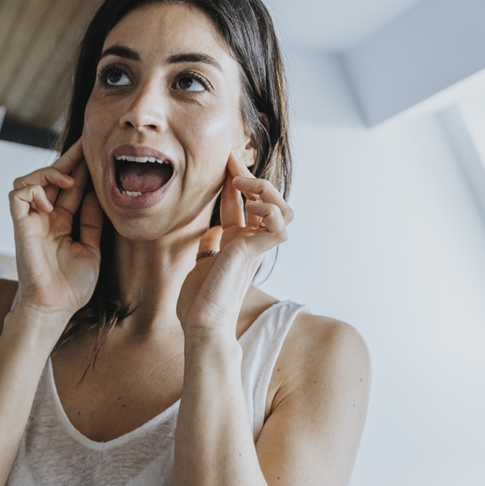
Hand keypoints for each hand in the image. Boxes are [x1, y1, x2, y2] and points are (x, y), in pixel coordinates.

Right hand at [9, 140, 104, 320]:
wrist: (56, 308)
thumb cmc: (73, 286)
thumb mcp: (91, 248)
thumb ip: (92, 221)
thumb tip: (97, 195)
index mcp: (62, 222)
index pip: (69, 187)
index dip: (81, 169)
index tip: (98, 152)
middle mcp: (45, 218)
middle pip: (52, 177)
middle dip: (70, 158)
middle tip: (88, 143)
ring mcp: (31, 221)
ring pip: (30, 179)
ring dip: (50, 172)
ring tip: (70, 180)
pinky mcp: (20, 226)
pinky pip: (18, 194)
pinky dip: (34, 190)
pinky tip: (51, 202)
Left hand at [177, 152, 293, 336]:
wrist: (201, 326)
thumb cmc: (200, 304)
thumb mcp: (200, 265)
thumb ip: (209, 247)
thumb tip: (211, 232)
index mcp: (237, 244)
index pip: (244, 205)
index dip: (237, 180)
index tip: (226, 159)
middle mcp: (250, 244)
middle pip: (268, 202)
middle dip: (252, 178)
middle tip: (233, 164)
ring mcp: (255, 249)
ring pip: (284, 210)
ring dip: (266, 191)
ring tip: (244, 185)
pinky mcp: (253, 254)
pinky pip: (279, 226)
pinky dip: (269, 211)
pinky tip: (251, 208)